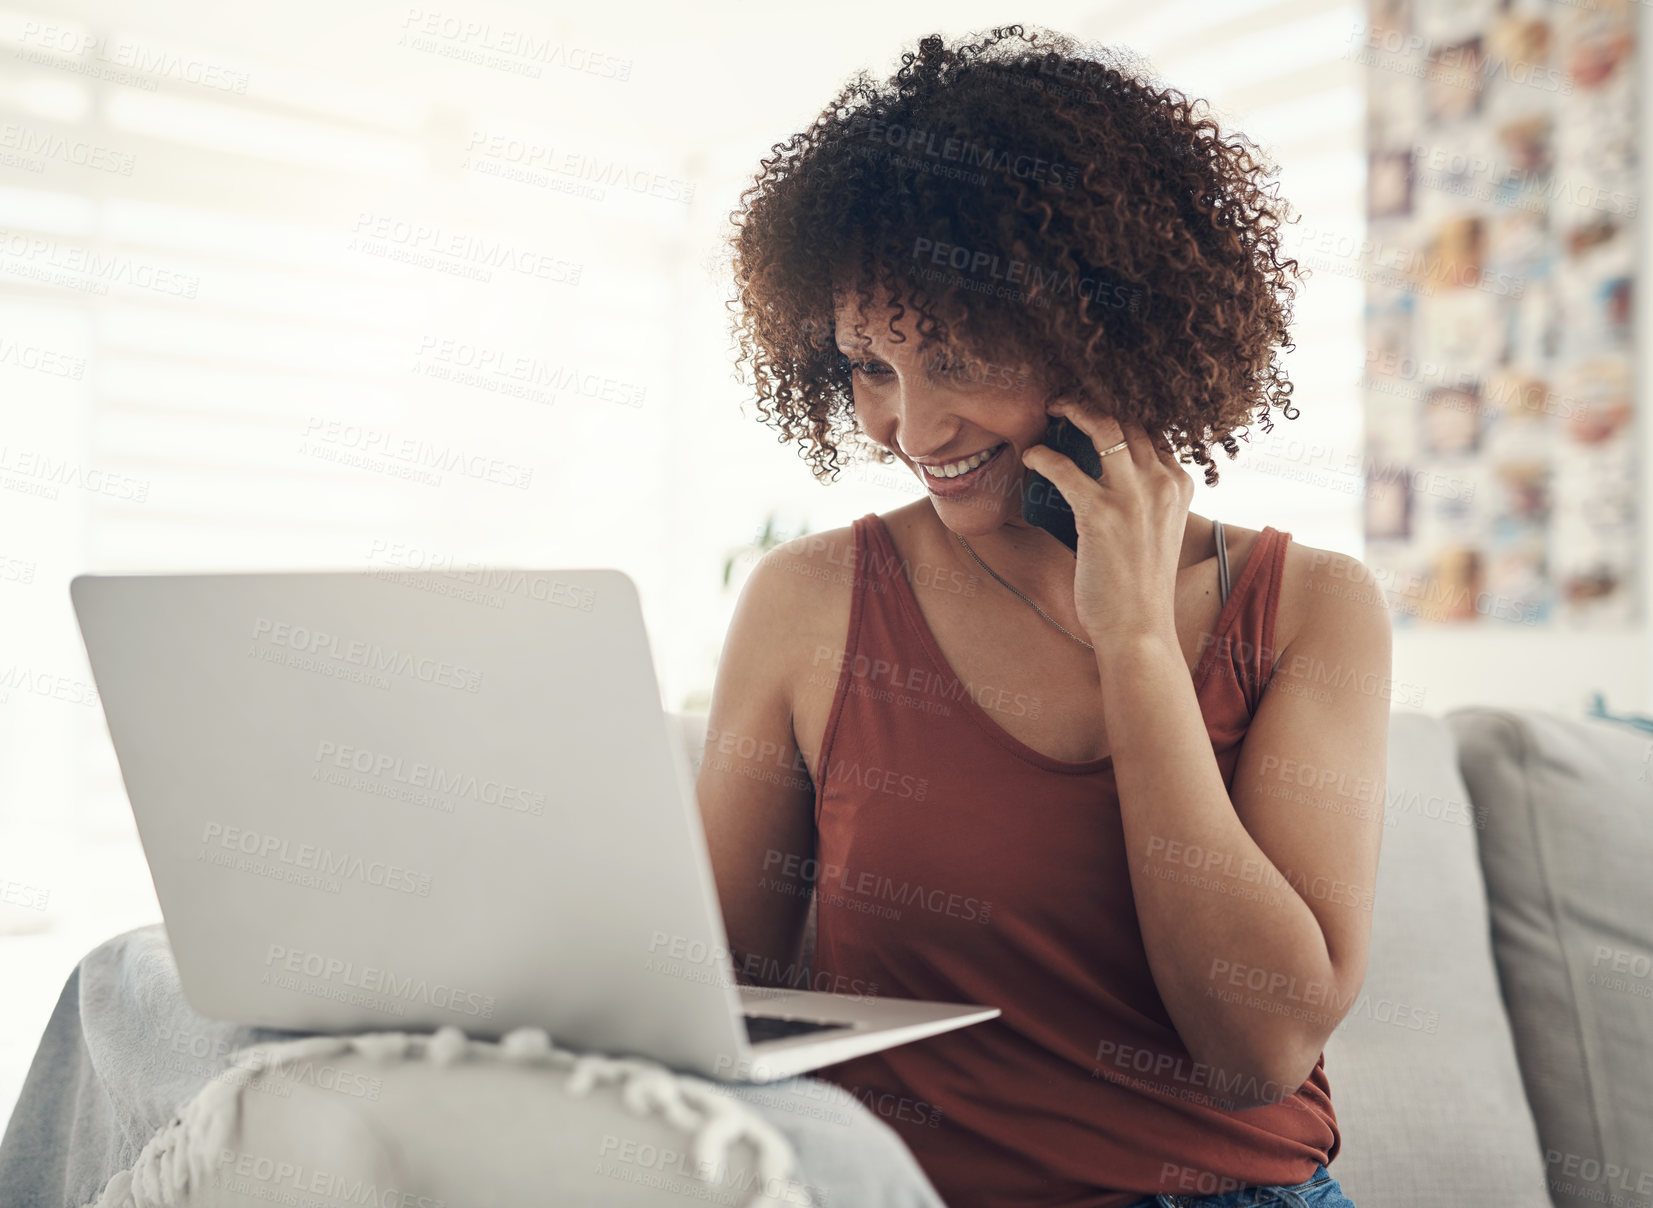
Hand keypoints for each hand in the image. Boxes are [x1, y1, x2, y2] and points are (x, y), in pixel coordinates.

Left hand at [1019, 398, 1194, 653]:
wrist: (1140, 629)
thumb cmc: (1140, 587)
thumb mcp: (1156, 532)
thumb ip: (1143, 501)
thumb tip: (1106, 481)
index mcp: (1179, 484)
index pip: (1150, 430)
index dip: (1120, 413)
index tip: (1093, 409)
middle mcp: (1162, 482)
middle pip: (1128, 418)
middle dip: (1095, 401)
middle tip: (1066, 400)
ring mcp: (1134, 496)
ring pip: (1104, 427)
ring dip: (1073, 409)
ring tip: (1051, 408)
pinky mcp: (1101, 513)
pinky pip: (1065, 467)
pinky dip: (1043, 455)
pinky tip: (1031, 456)